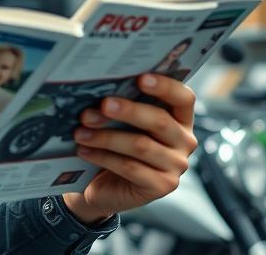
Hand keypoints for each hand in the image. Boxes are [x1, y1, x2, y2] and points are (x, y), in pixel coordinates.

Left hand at [63, 73, 196, 225]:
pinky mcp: (161, 186)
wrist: (104, 186)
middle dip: (128, 110)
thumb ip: (124, 105)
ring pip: (141, 145)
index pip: (184, 98)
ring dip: (107, 136)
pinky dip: (103, 157)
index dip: (165, 87)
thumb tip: (102, 88)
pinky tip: (84, 150)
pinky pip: (130, 167)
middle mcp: (184, 142)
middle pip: (159, 121)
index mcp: (180, 119)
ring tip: (81, 131)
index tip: (141, 78)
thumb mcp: (122, 123)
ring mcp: (175, 166)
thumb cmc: (115, 145)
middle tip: (103, 105)